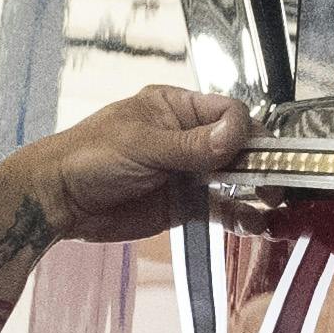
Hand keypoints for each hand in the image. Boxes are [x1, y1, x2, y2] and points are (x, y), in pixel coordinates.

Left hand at [17, 86, 251, 248]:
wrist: (58, 201)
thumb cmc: (88, 157)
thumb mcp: (142, 145)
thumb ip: (191, 144)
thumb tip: (237, 134)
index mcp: (176, 108)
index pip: (228, 113)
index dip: (244, 132)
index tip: (250, 153)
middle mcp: (188, 138)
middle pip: (239, 146)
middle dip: (261, 163)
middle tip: (275, 183)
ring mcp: (188, 172)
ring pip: (236, 179)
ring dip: (257, 192)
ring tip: (273, 206)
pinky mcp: (185, 205)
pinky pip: (222, 209)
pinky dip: (241, 216)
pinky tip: (255, 224)